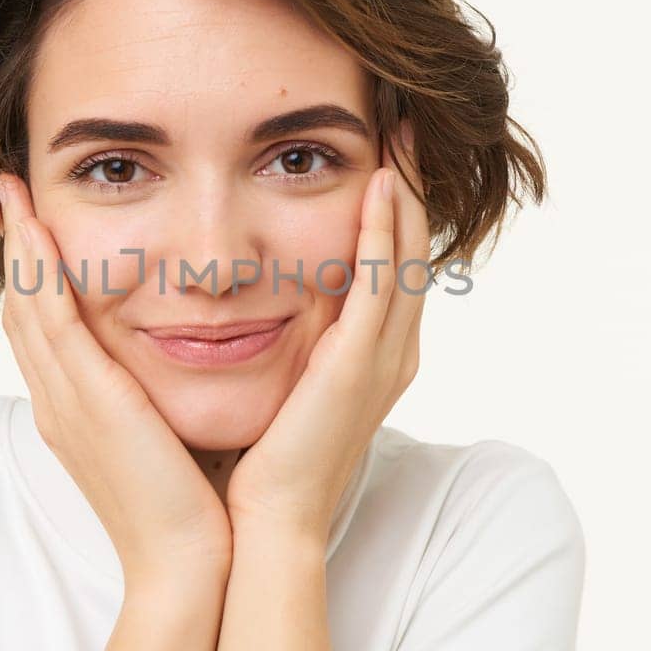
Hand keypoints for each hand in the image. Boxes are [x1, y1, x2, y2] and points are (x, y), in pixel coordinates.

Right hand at [0, 173, 233, 588]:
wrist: (189, 565)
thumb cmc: (193, 510)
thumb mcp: (168, 440)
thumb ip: (162, 401)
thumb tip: (187, 367)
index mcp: (76, 413)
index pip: (44, 331)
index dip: (35, 276)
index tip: (36, 227)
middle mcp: (59, 403)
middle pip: (23, 310)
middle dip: (15, 250)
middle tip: (9, 194)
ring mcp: (66, 401)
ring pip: (29, 306)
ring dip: (20, 245)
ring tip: (14, 193)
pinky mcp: (87, 400)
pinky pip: (53, 321)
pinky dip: (40, 271)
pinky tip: (38, 229)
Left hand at [225, 120, 429, 544]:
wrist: (259, 528)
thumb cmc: (257, 466)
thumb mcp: (276, 386)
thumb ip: (277, 341)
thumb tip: (240, 302)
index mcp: (368, 358)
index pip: (389, 265)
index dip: (389, 207)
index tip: (377, 151)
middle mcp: (388, 354)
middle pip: (410, 250)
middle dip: (407, 184)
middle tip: (403, 121)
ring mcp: (381, 360)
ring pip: (406, 257)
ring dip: (403, 192)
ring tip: (399, 134)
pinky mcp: (360, 367)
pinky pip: (382, 284)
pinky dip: (384, 232)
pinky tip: (378, 185)